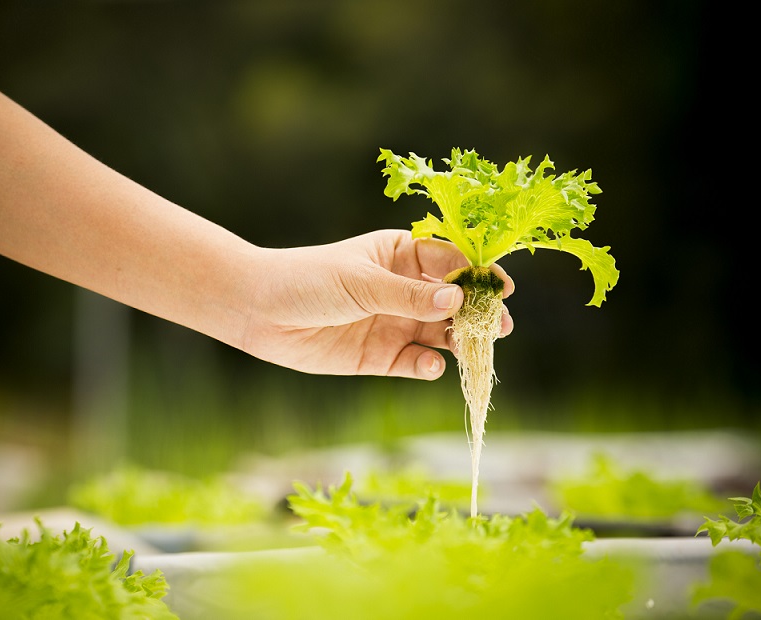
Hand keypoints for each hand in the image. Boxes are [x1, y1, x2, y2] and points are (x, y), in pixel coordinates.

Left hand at [241, 230, 513, 379]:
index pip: (451, 261)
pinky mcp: (381, 356)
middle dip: (477, 314)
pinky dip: (428, 365)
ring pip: (440, 334)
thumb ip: (409, 294)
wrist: (259, 311)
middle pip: (453, 302)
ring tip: (474, 350)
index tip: (501, 288)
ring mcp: (394, 323)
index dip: (478, 274)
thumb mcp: (362, 282)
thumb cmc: (309, 279)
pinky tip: (431, 364)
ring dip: (459, 342)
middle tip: (500, 326)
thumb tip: (459, 299)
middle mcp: (404, 289)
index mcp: (402, 255)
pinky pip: (416, 362)